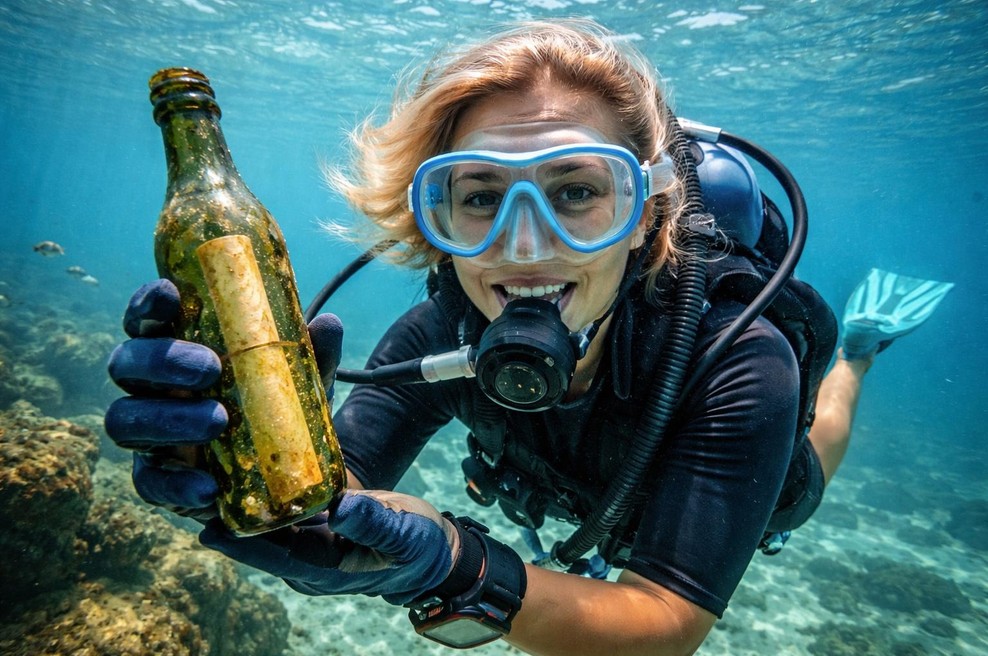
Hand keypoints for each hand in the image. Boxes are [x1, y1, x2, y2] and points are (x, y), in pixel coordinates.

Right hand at [104, 279, 343, 517]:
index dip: (149, 304)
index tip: (170, 295)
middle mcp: (150, 386)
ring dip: (167, 419)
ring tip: (218, 421)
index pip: (147, 318)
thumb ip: (311, 354)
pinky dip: (176, 484)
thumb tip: (327, 325)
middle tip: (209, 367)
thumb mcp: (299, 379)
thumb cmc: (276, 404)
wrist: (282, 470)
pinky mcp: (156, 477)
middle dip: (161, 360)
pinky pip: (148, 482)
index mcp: (176, 347)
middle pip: (125, 363)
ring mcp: (148, 433)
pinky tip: (208, 488)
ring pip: (124, 419)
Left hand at [200, 489, 460, 604]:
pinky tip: (242, 467)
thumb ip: (374, 523)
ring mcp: (308, 543)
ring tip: (203, 472)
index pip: (274, 557)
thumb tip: (340, 507)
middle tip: (189, 489)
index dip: (240, 544)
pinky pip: (280, 512)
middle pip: (258, 540)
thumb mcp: (405, 535)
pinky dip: (260, 493)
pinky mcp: (313, 525)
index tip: (208, 527)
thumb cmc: (419, 547)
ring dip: (238, 502)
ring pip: (264, 525)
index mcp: (326, 568)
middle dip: (227, 517)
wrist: (431, 551)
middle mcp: (307, 559)